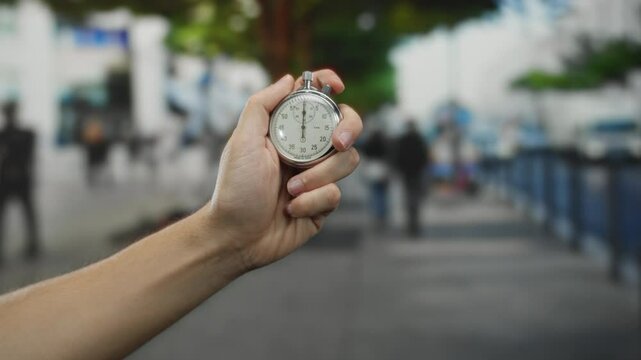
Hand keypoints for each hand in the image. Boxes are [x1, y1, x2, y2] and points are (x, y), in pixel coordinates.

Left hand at [205, 70, 362, 271]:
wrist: (236, 237)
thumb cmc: (234, 189)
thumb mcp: (242, 141)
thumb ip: (262, 105)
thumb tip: (289, 78)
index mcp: (287, 131)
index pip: (315, 100)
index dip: (330, 85)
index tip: (339, 87)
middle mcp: (306, 150)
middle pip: (345, 126)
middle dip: (347, 130)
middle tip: (336, 143)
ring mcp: (318, 176)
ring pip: (347, 161)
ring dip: (318, 176)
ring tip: (291, 190)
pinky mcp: (323, 202)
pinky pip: (336, 193)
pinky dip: (313, 201)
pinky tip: (291, 209)